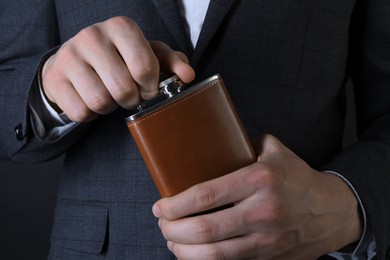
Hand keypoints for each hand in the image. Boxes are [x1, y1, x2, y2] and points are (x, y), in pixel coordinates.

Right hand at [41, 16, 194, 121]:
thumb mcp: (148, 54)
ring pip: (101, 102)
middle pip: (124, 89)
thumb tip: (188, 75)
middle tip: (129, 95)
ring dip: (110, 107)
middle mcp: (92, 36)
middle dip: (131, 100)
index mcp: (121, 27)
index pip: (144, 68)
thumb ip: (171, 63)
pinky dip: (91, 114)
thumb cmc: (119, 58)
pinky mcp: (55, 79)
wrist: (73, 60)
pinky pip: (81, 113)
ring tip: (109, 95)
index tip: (148, 89)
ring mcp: (70, 57)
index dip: (151, 87)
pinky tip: (90, 99)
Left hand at [152, 134, 361, 258]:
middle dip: (173, 229)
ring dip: (183, 251)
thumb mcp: (273, 150)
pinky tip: (194, 254)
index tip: (160, 205)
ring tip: (172, 241)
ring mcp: (266, 240)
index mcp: (259, 180)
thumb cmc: (297, 177)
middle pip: (204, 229)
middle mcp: (262, 211)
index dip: (176, 204)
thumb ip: (240, 146)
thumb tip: (207, 149)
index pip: (206, 195)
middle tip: (163, 223)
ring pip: (214, 255)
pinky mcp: (269, 258)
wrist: (332, 210)